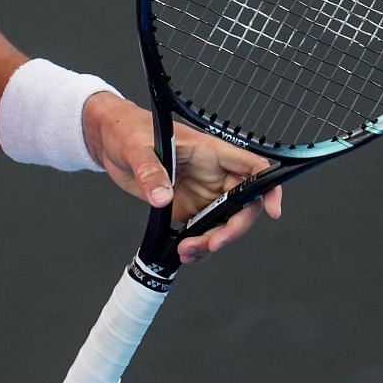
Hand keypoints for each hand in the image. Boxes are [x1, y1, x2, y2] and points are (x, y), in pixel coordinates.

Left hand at [82, 93, 283, 264]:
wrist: (110, 141)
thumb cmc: (127, 130)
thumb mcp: (136, 147)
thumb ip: (151, 171)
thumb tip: (162, 197)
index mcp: (210, 152)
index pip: (252, 167)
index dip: (269, 188)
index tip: (272, 210)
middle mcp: (213, 174)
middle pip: (244, 204)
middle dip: (233, 229)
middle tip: (212, 243)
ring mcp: (203, 193)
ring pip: (225, 223)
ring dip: (213, 242)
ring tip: (187, 251)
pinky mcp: (188, 208)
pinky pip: (204, 231)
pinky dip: (198, 246)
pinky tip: (183, 252)